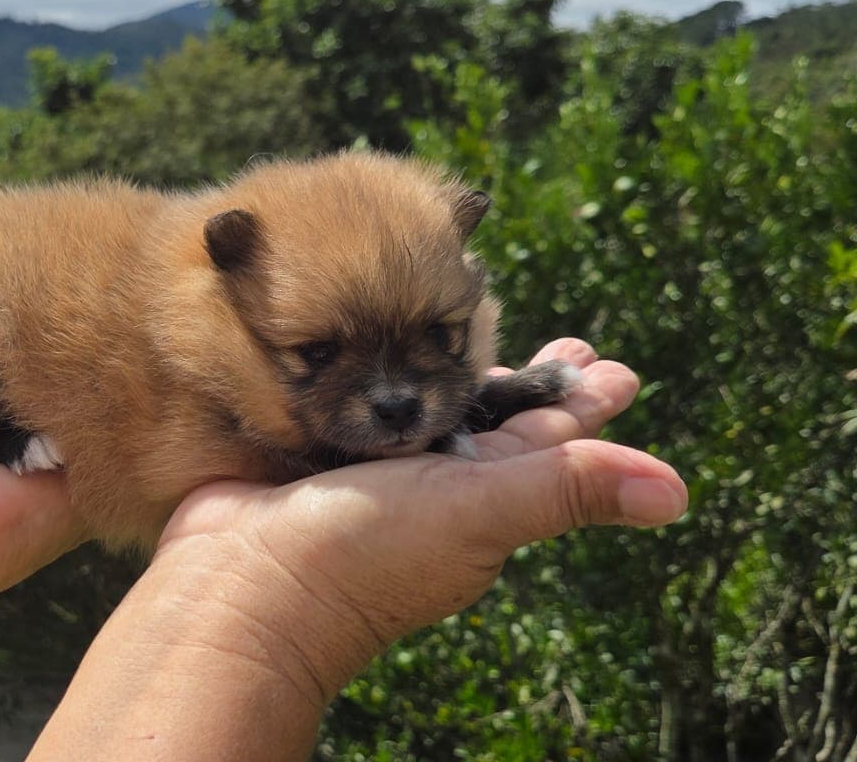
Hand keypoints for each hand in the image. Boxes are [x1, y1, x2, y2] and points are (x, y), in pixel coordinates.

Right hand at [154, 338, 684, 702]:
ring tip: (486, 336)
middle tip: (569, 344)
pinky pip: (366, 408)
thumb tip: (680, 493)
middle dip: (532, 384)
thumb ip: (565, 490)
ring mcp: (376, 472)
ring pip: (430, 411)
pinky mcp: (320, 453)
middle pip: (497, 422)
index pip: (550, 442)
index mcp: (483, 500)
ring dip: (460, 375)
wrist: (241, 585)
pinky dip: (384, 379)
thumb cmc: (365, 554)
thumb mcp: (477, 515)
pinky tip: (386, 352)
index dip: (583, 403)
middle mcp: (436, 486)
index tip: (614, 365)